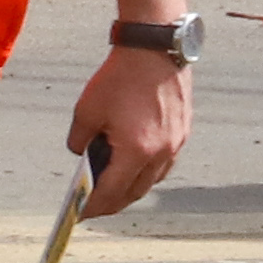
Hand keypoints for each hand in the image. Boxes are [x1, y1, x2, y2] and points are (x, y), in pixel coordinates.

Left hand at [68, 39, 194, 214]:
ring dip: (131, 188)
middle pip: (135, 192)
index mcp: (137, 151)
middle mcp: (162, 153)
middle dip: (113, 202)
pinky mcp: (183, 131)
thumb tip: (81, 155)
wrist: (155, 48)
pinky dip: (146, 170)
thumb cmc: (120, 77)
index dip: (93, 206)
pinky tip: (133, 165)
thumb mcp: (86, 111)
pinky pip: (164, 163)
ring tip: (111, 187)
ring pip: (152, 180)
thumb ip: (79, 141)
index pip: (112, 193)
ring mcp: (176, 143)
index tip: (80, 214)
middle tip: (94, 205)